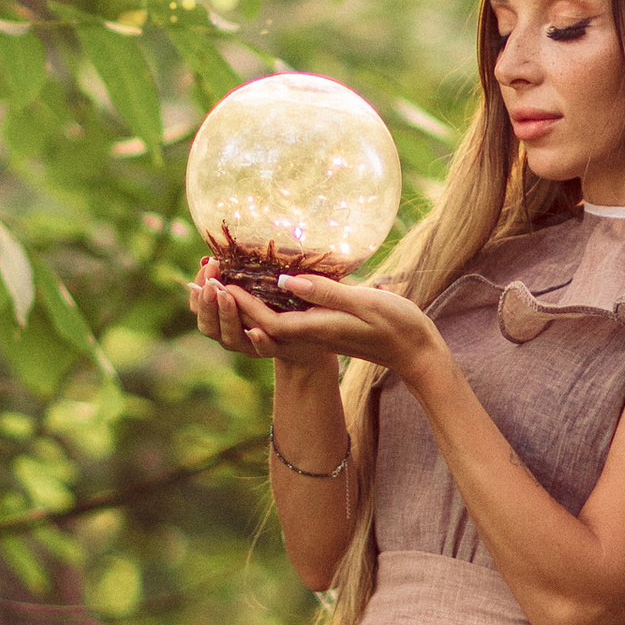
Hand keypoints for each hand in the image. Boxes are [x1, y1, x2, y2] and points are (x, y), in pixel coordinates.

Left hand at [188, 259, 443, 382]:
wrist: (415, 350)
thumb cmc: (395, 324)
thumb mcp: (362, 302)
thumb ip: (324, 292)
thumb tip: (284, 282)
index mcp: (314, 329)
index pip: (265, 319)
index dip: (239, 302)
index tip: (219, 279)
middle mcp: (308, 334)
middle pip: (258, 323)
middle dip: (232, 302)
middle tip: (210, 274)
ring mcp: (315, 332)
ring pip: (268, 320)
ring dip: (244, 302)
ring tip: (224, 277)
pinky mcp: (322, 327)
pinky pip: (283, 317)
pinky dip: (265, 302)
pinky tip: (263, 283)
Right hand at [190, 254, 315, 363]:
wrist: (319, 332)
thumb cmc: (287, 300)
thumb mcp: (262, 280)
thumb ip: (238, 273)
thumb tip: (209, 258)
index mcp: (226, 317)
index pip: (201, 308)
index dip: (198, 291)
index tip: (206, 268)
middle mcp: (236, 334)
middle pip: (209, 327)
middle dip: (207, 305)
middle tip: (210, 285)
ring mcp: (255, 344)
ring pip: (232, 338)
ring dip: (227, 317)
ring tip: (227, 295)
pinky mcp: (280, 349)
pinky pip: (265, 349)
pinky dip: (258, 342)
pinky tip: (255, 331)